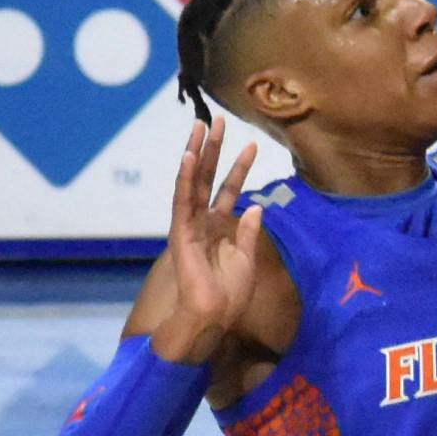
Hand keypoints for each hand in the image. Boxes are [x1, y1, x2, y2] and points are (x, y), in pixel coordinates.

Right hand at [156, 117, 261, 360]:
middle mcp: (202, 220)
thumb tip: (256, 207)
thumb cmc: (230, 293)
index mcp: (219, 227)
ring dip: (197, 153)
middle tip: (219, 120)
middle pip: (208, 177)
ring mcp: (190, 224)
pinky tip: (189, 157)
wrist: (214, 315)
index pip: (229, 189)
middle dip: (214, 149)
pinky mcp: (180, 232)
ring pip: (193, 182)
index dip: (239, 167)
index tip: (253, 145)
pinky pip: (182, 200)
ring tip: (201, 127)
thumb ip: (248, 232)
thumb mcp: (247, 258)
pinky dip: (185, 178)